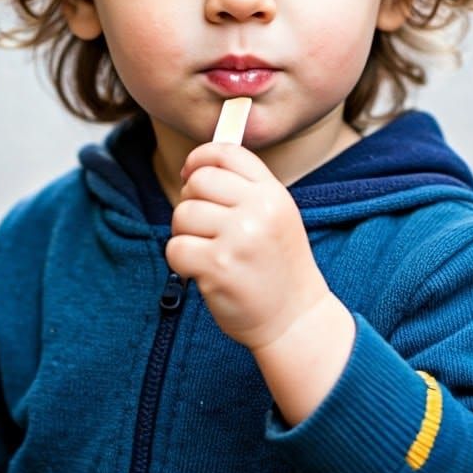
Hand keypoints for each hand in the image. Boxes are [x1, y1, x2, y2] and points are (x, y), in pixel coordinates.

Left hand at [167, 142, 330, 351]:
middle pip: (198, 181)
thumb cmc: (278, 266)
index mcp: (273, 193)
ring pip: (182, 214)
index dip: (199, 159)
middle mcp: (258, 209)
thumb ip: (244, 188)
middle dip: (191, 202)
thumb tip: (195, 166)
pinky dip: (181, 261)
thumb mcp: (276, 215)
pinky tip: (201, 271)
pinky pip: (175, 248)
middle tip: (204, 227)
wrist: (296, 319)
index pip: (226, 152)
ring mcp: (239, 237)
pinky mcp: (219, 266)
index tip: (190, 174)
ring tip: (207, 251)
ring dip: (185, 234)